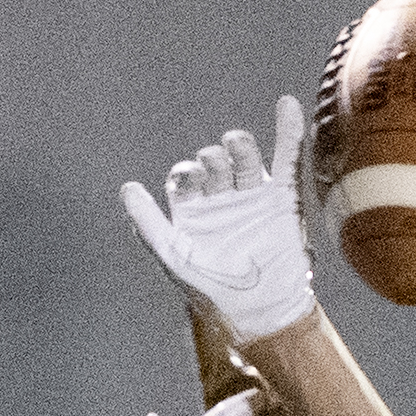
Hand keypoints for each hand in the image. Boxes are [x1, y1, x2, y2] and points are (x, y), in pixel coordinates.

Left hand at [123, 94, 316, 344]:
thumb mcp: (173, 256)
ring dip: (239, 147)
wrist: (259, 310)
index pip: (185, 178)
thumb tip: (126, 188)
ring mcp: (253, 198)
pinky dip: (289, 133)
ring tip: (235, 145)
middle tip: (213, 170)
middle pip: (215, 163)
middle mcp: (222, 202)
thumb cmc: (211, 290)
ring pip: (245, 159)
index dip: (185, 173)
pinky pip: (287, 160)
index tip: (189, 181)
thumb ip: (147, 223)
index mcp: (193, 213)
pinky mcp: (283, 200)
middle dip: (212, 161)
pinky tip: (286, 106)